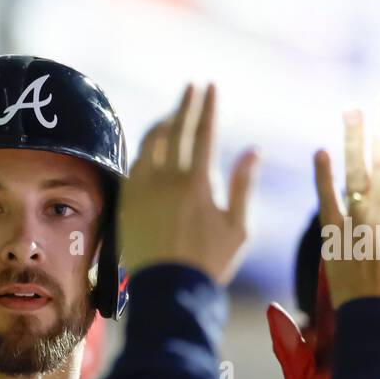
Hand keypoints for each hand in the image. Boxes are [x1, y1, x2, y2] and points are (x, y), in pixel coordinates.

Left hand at [118, 84, 260, 283]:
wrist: (168, 291)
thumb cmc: (210, 263)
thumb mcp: (238, 228)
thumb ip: (244, 185)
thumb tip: (253, 149)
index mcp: (197, 184)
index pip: (203, 134)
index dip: (207, 107)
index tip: (210, 86)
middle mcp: (167, 181)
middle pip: (174, 130)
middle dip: (184, 104)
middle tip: (190, 87)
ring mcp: (142, 190)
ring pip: (149, 144)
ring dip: (161, 124)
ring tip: (171, 115)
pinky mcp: (126, 202)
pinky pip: (133, 165)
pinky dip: (144, 150)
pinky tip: (150, 147)